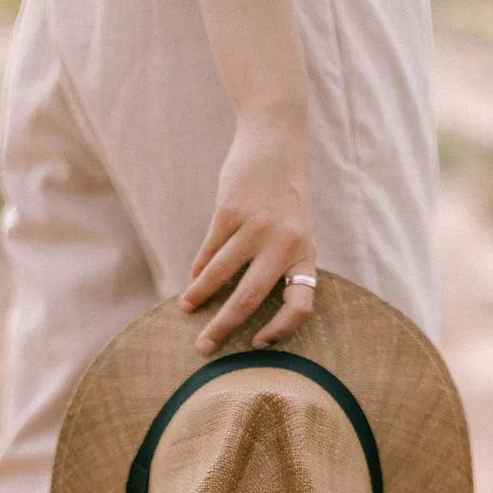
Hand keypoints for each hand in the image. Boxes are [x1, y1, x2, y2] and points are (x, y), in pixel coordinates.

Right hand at [179, 115, 317, 353]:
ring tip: (187, 308)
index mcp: (305, 253)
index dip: (280, 330)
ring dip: (200, 295)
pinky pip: (210, 249)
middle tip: (203, 347)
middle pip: (250, 298)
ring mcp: (256, 226)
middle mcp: (284, 243)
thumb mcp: (297, 231)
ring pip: (220, 274)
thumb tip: (245, 306)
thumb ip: (280, 264)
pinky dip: (199, 268)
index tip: (256, 342)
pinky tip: (192, 280)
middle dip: (223, 327)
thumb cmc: (286, 197)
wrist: (275, 144)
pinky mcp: (230, 210)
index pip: (300, 304)